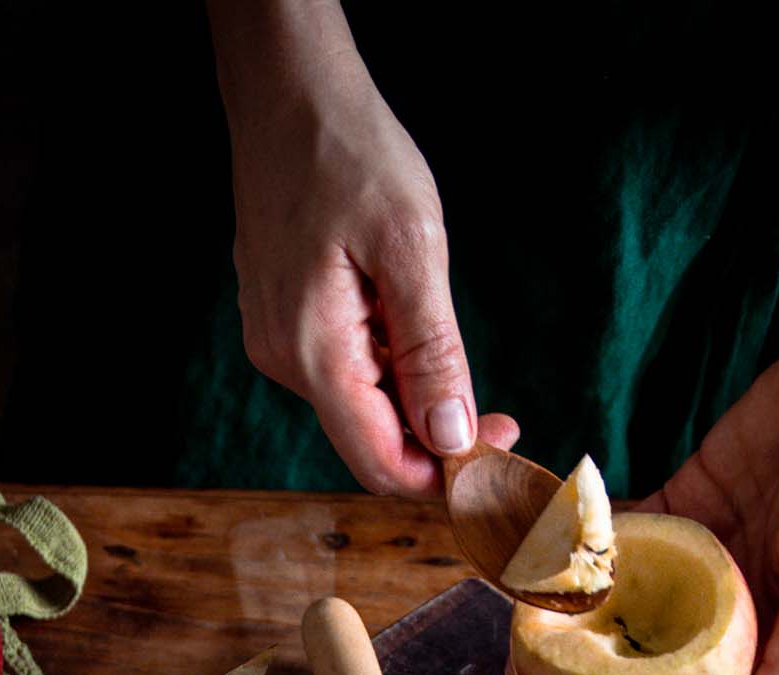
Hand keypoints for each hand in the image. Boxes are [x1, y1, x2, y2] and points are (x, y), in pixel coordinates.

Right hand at [212, 13, 516, 494]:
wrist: (288, 95)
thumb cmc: (351, 155)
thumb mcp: (412, 249)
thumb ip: (431, 352)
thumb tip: (451, 438)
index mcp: (314, 353)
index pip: (380, 463)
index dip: (443, 474)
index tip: (499, 445)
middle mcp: (285, 361)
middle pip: (372, 442)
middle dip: (437, 439)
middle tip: (500, 409)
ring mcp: (278, 343)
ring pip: (361, 407)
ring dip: (414, 395)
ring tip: (433, 321)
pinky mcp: (283, 323)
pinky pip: (344, 371)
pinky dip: (388, 366)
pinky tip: (399, 310)